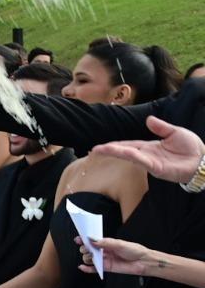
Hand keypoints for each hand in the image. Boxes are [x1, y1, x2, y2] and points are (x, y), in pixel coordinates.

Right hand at [79, 236, 150, 275]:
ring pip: (89, 259)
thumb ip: (105, 243)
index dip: (84, 240)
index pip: (92, 240)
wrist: (143, 262)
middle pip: (88, 250)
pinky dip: (87, 269)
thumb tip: (93, 240)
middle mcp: (104, 251)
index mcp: (107, 243)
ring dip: (87, 258)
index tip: (78, 239)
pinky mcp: (106, 268)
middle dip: (85, 249)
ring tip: (92, 258)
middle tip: (88, 249)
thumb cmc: (135, 251)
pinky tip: (82, 267)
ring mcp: (104, 260)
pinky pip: (93, 269)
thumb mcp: (120, 244)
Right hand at [90, 117, 204, 183]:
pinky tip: (122, 153)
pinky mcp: (157, 169)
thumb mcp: (174, 132)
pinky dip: (132, 156)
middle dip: (110, 150)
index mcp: (149, 147)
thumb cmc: (190, 147)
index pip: (129, 145)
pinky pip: (142, 161)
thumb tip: (148, 119)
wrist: (202, 159)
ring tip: (101, 151)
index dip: (115, 145)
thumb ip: (161, 127)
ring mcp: (151, 163)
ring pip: (130, 156)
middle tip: (94, 150)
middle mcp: (147, 155)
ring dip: (115, 153)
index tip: (101, 146)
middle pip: (125, 151)